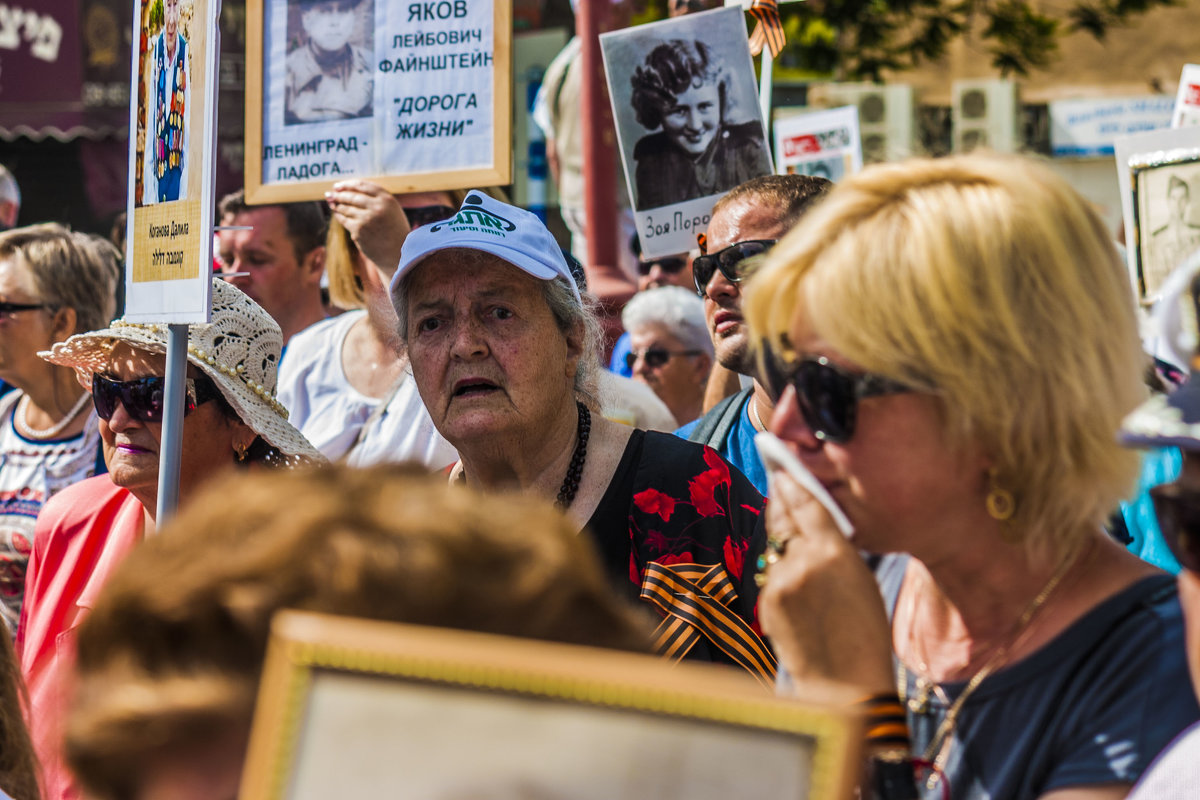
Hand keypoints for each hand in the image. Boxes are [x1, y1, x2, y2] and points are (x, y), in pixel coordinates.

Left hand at [325, 180, 410, 275]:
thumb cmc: (394, 229)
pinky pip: (343, 219)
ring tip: (332, 203)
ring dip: (336, 204)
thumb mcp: (391, 209)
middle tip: (330, 194)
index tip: (337, 186)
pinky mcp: (358, 231)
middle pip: (351, 196)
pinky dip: (338, 215)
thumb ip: (374, 198)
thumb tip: (347, 189)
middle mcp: (377, 207)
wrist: (398, 252)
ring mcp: (366, 219)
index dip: (347, 184)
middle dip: (338, 194)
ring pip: (345, 207)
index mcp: (386, 199)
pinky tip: (336, 213)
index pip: (362, 185)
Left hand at [759, 471, 894, 694]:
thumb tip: (813, 523)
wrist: (844, 683)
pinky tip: (793, 577)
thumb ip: (835, 546)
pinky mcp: (767, 599)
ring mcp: (781, 581)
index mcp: (834, 552)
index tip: (784, 468)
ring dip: (780, 536)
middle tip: (777, 480)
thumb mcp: (861, 579)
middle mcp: (802, 561)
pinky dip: (779, 569)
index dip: (793, 483)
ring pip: (775, 546)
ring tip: (789, 529)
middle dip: (779, 498)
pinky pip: (771, 573)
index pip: (806, 504)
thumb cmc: (865, 633)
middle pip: (783, 517)